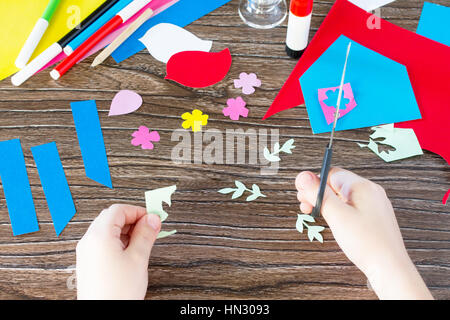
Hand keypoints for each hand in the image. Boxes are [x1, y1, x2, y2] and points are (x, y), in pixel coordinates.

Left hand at [76, 204, 160, 299]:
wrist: (101, 316)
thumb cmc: (116, 292)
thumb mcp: (138, 259)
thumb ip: (146, 235)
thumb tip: (152, 219)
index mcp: (99, 236)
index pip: (118, 210)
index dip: (138, 211)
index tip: (153, 219)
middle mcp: (89, 241)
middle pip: (111, 217)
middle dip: (132, 220)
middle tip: (150, 229)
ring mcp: (86, 252)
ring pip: (107, 230)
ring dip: (126, 231)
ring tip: (142, 242)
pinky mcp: (88, 263)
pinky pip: (103, 243)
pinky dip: (118, 241)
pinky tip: (130, 253)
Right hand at [295, 168, 432, 299]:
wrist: (389, 268)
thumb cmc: (367, 243)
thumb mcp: (337, 215)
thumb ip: (319, 194)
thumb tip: (303, 176)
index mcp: (363, 186)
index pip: (332, 173)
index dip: (314, 183)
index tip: (303, 196)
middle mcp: (370, 192)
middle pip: (337, 184)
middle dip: (319, 194)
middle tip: (307, 207)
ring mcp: (374, 204)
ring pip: (343, 197)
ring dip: (327, 203)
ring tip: (317, 216)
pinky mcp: (373, 217)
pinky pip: (351, 207)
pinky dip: (338, 212)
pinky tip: (334, 222)